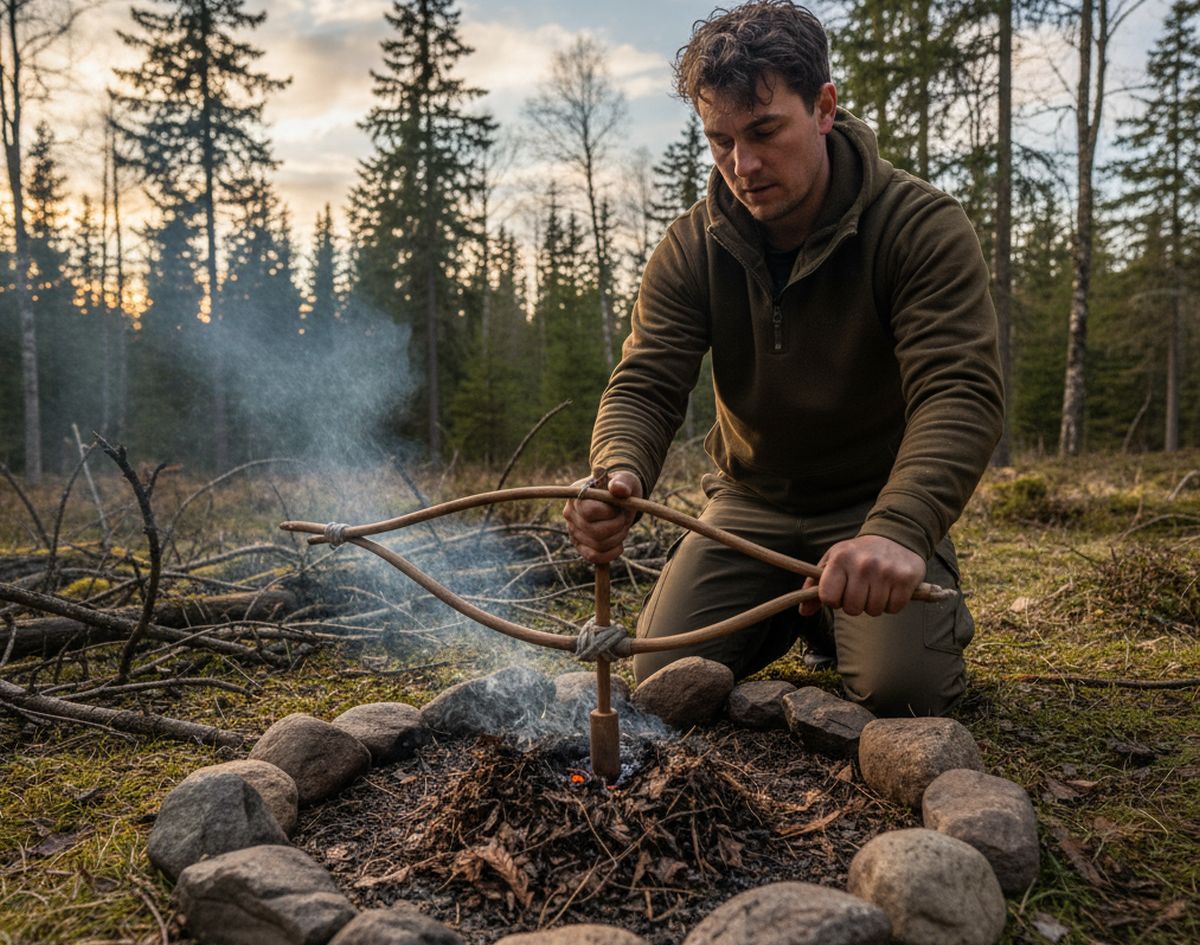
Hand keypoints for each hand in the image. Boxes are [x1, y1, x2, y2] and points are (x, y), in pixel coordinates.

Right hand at [563, 470, 642, 564]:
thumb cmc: (619, 488)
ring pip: (597, 545)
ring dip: (618, 538)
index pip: (590, 512)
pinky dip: (610, 554)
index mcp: (577, 495)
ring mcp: (574, 531)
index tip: (620, 506)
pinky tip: (619, 545)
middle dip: (617, 526)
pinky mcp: (580, 546)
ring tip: (622, 527)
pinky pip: (594, 557)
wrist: (617, 500)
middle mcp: (570, 514)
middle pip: (595, 531)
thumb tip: (619, 489)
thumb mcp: (624, 480)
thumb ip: (622, 483)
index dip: (610, 513)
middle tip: (624, 517)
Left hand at [799, 535, 925, 617]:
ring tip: (876, 587)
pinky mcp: (906, 579)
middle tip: (861, 590)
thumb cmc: (858, 553)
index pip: (828, 597)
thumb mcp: (833, 561)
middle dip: (855, 604)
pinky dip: (892, 604)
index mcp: (840, 559)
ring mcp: (886, 571)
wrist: (895, 535)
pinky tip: (891, 588)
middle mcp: (863, 564)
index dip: (833, 600)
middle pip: (852, 609)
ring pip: (874, 611)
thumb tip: (804, 611)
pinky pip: (893, 608)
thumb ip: (815, 585)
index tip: (840, 591)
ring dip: (874, 605)